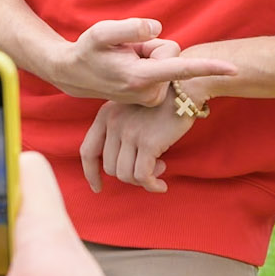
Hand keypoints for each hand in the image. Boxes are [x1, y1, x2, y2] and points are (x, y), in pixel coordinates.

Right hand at [45, 21, 236, 104]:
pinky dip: (148, 66)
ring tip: (124, 61)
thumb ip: (131, 28)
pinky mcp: (150, 99)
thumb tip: (157, 28)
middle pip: (172, 55)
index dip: (209, 68)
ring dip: (148, 58)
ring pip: (167, 64)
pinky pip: (162, 72)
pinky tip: (128, 69)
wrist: (74, 75)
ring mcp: (150, 98)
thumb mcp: (102, 31)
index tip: (235, 70)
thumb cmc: (88, 50)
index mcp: (141, 76)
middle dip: (154, 48)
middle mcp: (149, 92)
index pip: (181, 69)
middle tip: (127, 51)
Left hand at [80, 98, 195, 192]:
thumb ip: (119, 131)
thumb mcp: (131, 109)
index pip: (88, 151)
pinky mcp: (148, 142)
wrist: (186, 87)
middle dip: (129, 175)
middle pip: (110, 167)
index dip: (91, 173)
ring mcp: (130, 132)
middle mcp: (113, 123)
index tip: (98, 188)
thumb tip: (117, 167)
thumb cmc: (163, 102)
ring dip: (142, 180)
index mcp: (106, 115)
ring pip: (125, 175)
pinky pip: (142, 176)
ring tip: (159, 168)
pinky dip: (151, 186)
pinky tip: (162, 185)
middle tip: (149, 168)